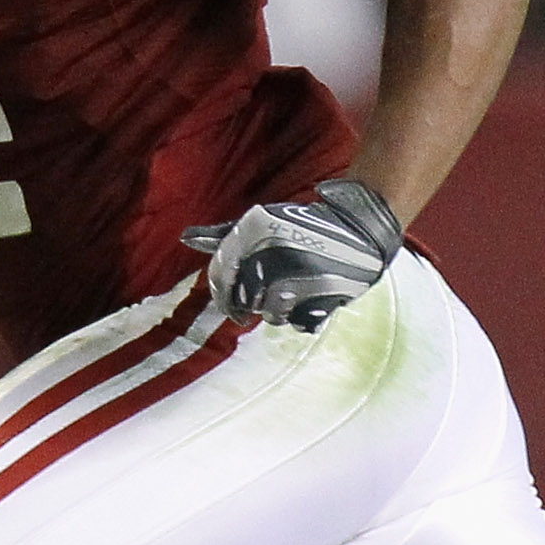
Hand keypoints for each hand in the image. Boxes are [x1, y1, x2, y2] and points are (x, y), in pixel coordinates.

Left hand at [182, 178, 402, 331]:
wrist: (358, 228)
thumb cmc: (303, 225)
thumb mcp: (261, 221)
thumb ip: (224, 234)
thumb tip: (186, 238)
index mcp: (257, 234)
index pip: (222, 277)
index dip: (221, 292)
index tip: (228, 299)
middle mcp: (275, 257)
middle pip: (243, 301)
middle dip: (249, 301)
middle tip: (263, 293)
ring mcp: (300, 280)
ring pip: (270, 315)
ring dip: (276, 309)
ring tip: (290, 291)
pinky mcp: (324, 298)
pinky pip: (299, 322)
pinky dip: (301, 316)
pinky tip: (307, 298)